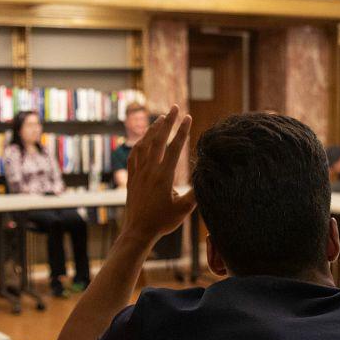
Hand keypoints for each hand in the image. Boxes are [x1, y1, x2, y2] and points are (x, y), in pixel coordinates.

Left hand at [121, 105, 195, 243]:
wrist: (138, 231)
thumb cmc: (163, 222)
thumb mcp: (184, 210)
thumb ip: (196, 193)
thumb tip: (208, 177)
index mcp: (164, 176)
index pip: (175, 147)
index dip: (182, 131)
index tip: (188, 116)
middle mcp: (150, 170)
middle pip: (158, 140)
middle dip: (167, 122)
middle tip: (174, 107)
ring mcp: (138, 172)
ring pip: (144, 145)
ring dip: (152, 129)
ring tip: (160, 118)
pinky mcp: (131, 178)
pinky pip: (133, 155)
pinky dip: (139, 143)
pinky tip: (142, 139)